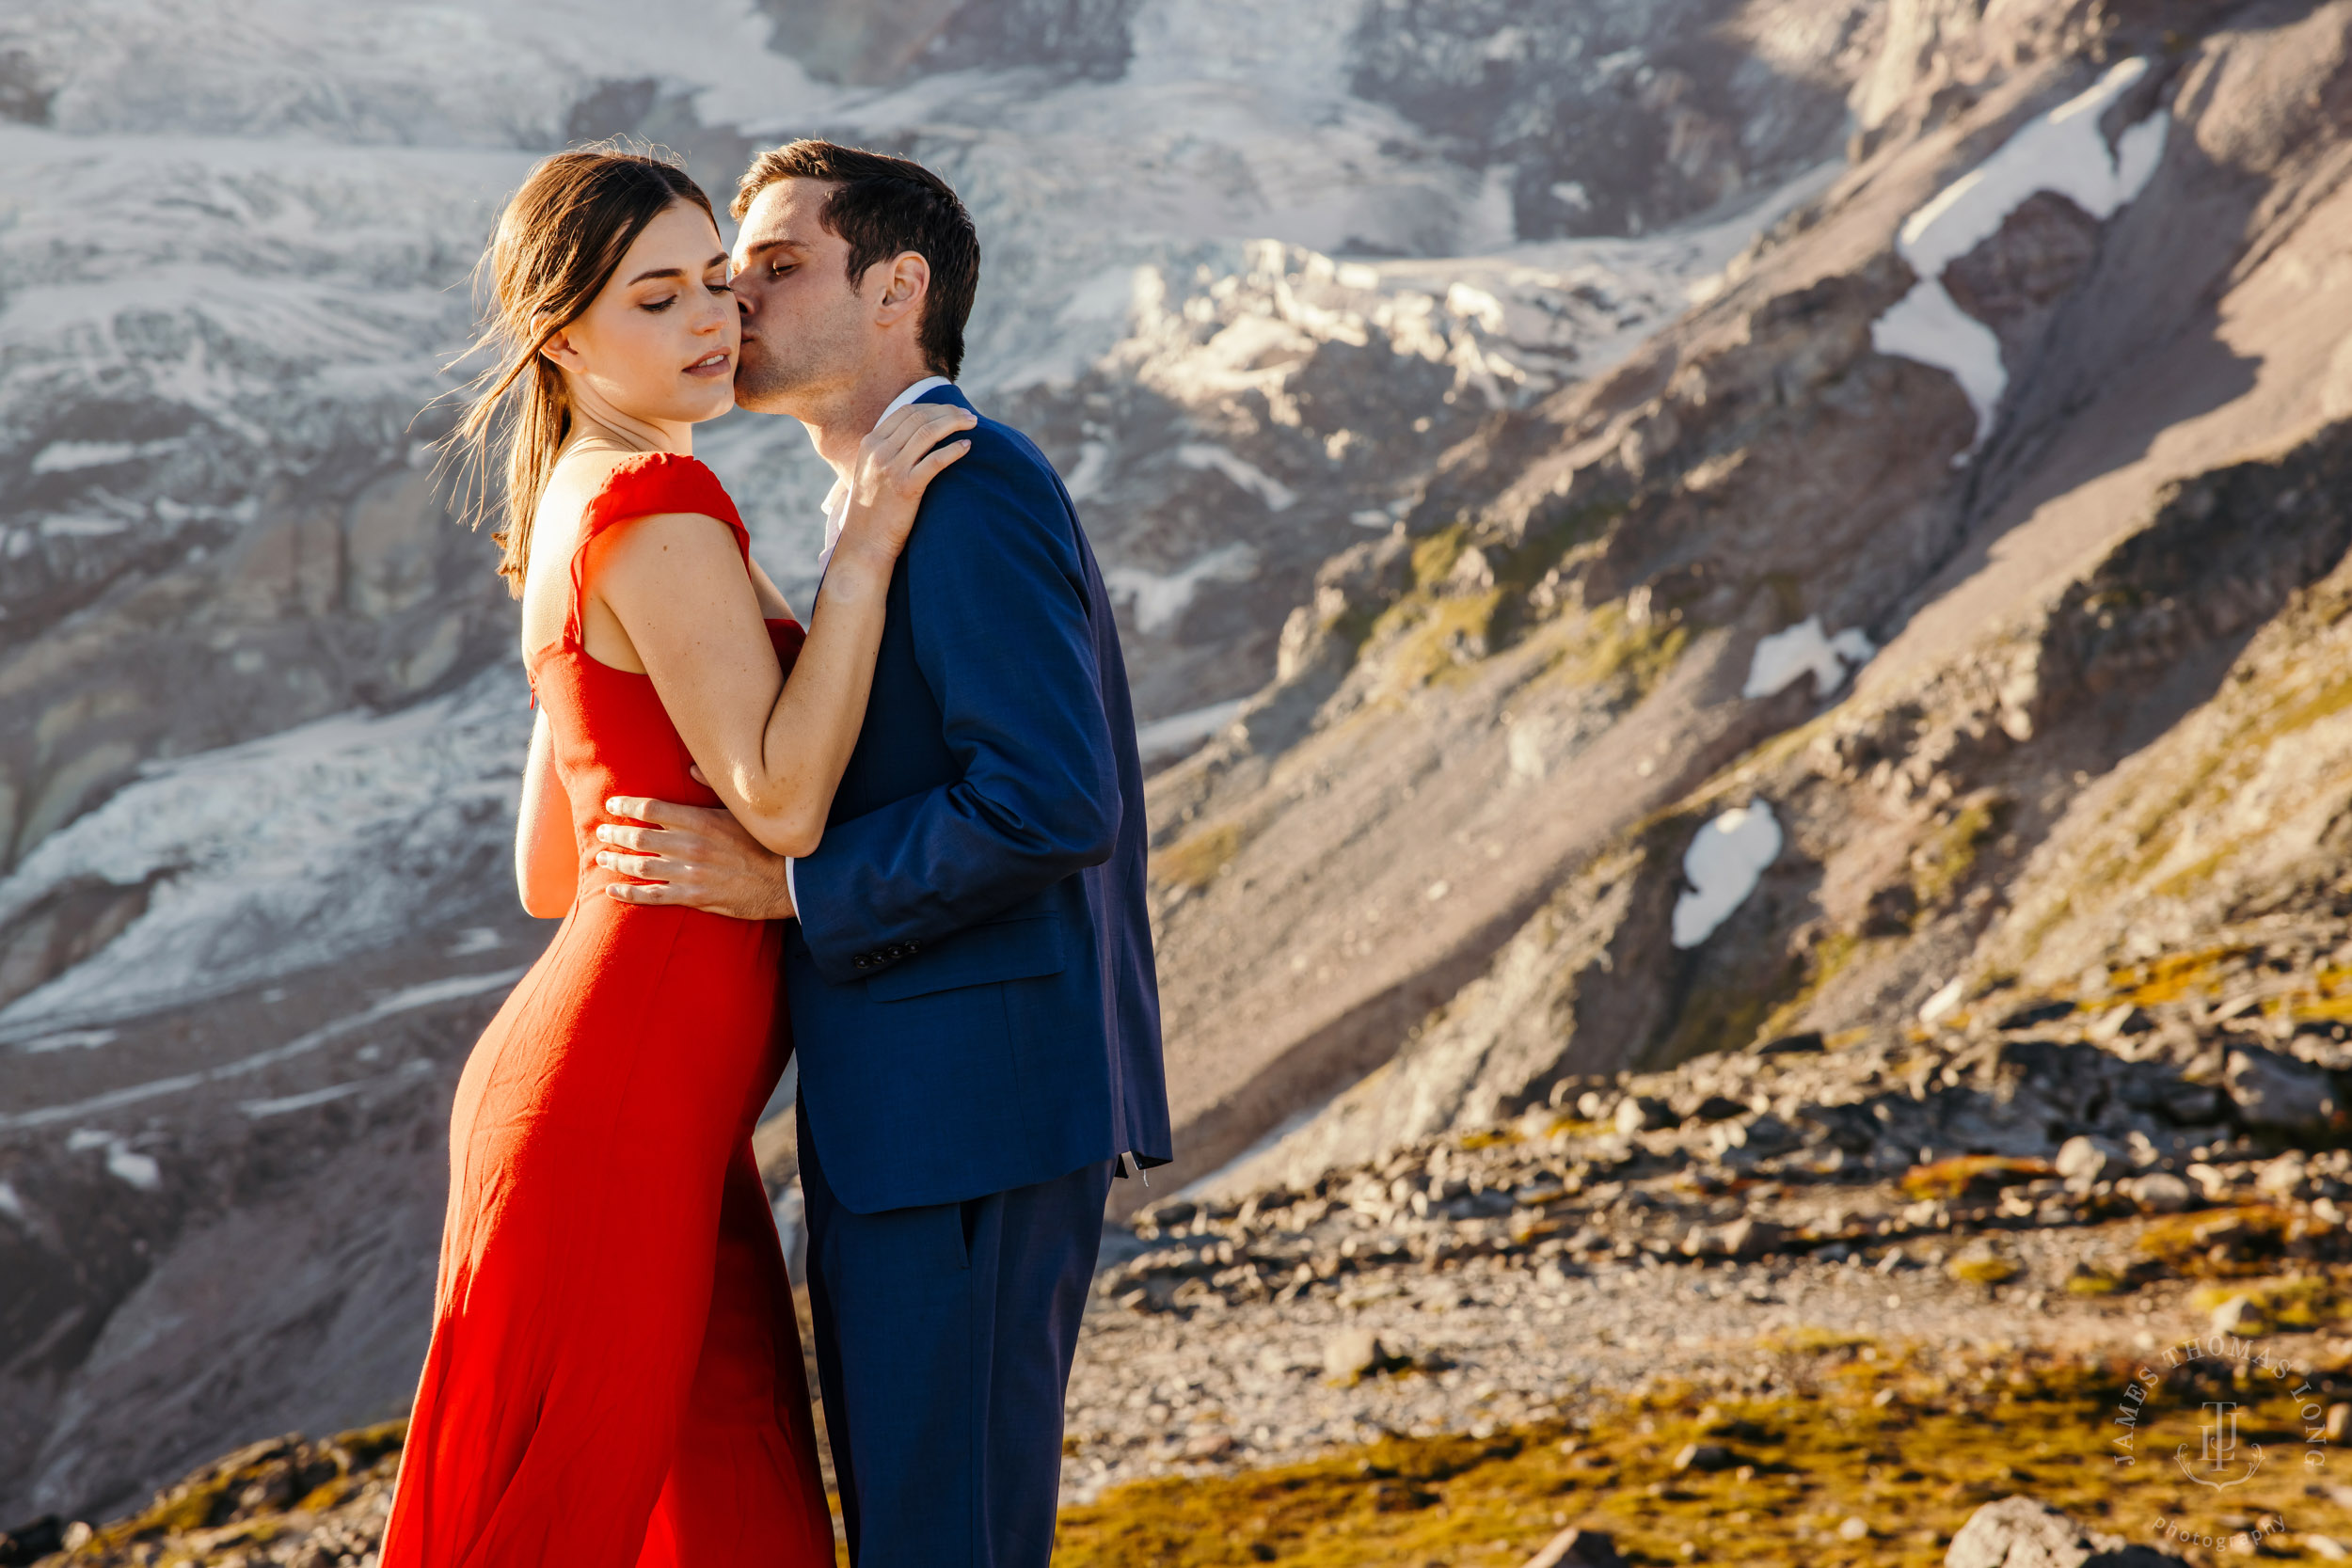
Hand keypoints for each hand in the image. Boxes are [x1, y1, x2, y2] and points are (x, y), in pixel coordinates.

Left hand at [596, 787, 795, 920]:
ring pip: (641, 866)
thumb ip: (714, 785)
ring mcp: (690, 874)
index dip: (627, 806)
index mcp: (701, 821)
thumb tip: (690, 767)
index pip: (652, 809)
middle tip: (602, 831)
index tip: (614, 805)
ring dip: (616, 861)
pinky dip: (629, 894)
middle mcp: (691, 846)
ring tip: (602, 857)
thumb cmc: (766, 842)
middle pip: (639, 837)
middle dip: (615, 833)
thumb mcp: (742, 808)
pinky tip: (613, 891)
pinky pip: (653, 896)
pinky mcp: (695, 898)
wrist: (788, 881)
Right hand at [833, 402, 975, 565]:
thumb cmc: (874, 510)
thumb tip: (917, 436)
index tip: (950, 411)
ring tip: (973, 424)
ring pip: (929, 432)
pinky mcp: (906, 487)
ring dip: (955, 423)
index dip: (932, 407)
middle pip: (919, 418)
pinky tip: (967, 447)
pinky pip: (936, 460)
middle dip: (948, 412)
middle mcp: (879, 451)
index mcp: (870, 444)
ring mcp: (892, 468)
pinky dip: (954, 450)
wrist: (865, 542)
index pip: (905, 412)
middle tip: (969, 416)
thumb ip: (888, 452)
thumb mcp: (872, 472)